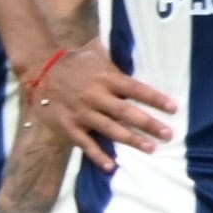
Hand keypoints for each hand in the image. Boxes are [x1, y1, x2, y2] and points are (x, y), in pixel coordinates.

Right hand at [32, 41, 176, 171]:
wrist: (39, 70)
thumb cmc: (74, 62)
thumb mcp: (95, 52)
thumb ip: (116, 57)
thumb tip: (139, 46)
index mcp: (106, 78)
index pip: (136, 89)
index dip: (155, 98)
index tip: (173, 108)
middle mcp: (96, 96)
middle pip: (126, 112)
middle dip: (148, 124)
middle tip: (168, 135)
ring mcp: (82, 112)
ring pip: (110, 129)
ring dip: (131, 140)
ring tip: (150, 149)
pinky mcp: (68, 125)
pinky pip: (85, 143)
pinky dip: (98, 155)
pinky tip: (111, 166)